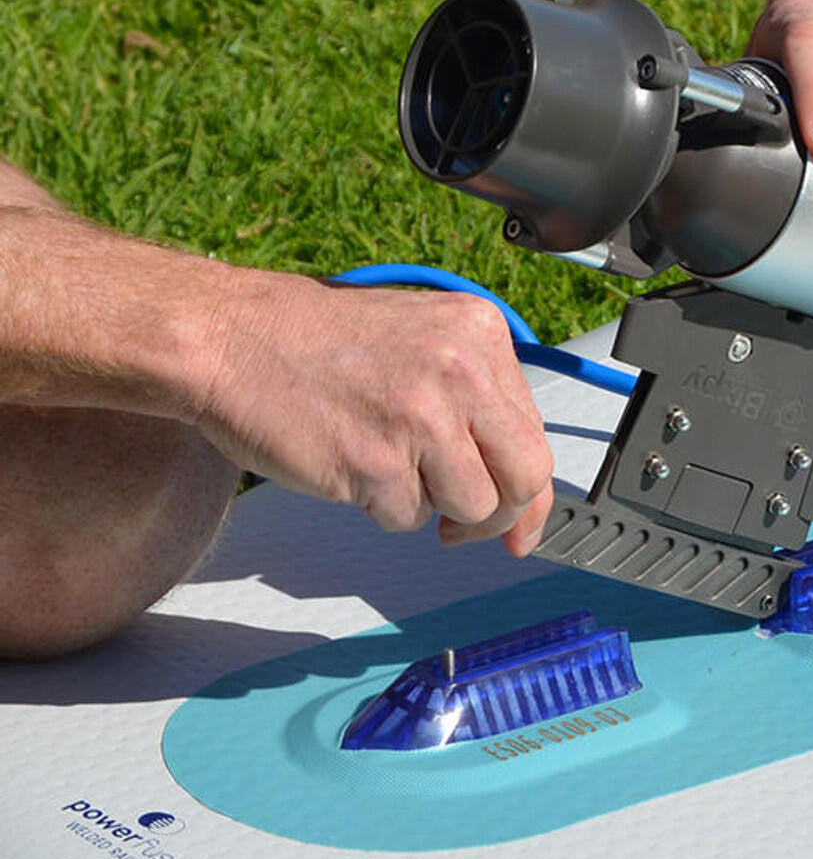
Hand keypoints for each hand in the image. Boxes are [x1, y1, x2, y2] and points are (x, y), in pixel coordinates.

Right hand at [193, 276, 553, 555]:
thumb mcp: (422, 341)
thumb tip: (519, 487)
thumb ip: (476, 401)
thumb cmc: (317, 342)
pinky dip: (380, 506)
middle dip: (502, 515)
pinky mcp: (378, 462)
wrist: (231, 338)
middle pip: (523, 477)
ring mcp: (422, 418)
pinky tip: (351, 462)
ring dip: (430, 506)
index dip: (529, 491)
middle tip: (466, 525)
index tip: (522, 524)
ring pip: (471, 506)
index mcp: (480, 333)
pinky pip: (406, 518)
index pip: (535, 433)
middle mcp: (462, 371)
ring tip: (384, 463)